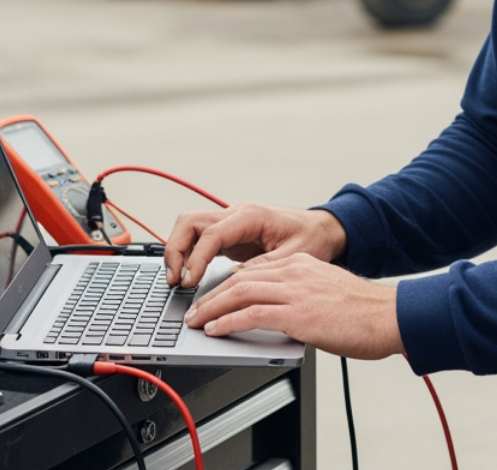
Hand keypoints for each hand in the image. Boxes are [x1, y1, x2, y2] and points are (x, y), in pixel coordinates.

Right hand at [164, 204, 346, 287]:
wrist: (322, 229)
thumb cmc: (311, 238)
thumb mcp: (293, 257)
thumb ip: (263, 268)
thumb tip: (234, 280)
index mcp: (251, 216)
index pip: (211, 233)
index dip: (196, 258)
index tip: (190, 281)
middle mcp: (236, 214)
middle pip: (189, 222)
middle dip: (176, 250)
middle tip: (175, 280)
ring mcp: (230, 223)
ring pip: (189, 228)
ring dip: (178, 252)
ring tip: (177, 281)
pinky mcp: (229, 234)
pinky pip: (199, 239)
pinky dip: (188, 255)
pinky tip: (189, 276)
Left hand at [184, 253, 402, 359]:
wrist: (388, 317)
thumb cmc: (365, 313)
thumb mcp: (328, 294)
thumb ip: (302, 297)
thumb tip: (283, 315)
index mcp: (302, 265)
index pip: (253, 270)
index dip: (227, 284)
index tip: (213, 296)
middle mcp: (295, 272)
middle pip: (239, 278)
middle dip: (212, 295)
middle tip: (194, 309)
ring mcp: (295, 291)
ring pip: (239, 293)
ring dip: (211, 308)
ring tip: (197, 321)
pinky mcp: (296, 314)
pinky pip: (251, 314)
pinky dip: (227, 321)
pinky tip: (215, 329)